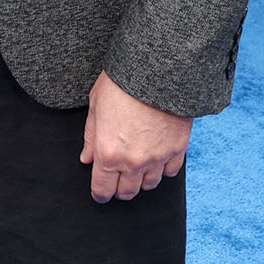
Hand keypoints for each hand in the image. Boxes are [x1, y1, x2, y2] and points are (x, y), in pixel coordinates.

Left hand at [80, 71, 190, 202]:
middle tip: (117, 180)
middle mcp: (133, 162)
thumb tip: (87, 158)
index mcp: (108, 152)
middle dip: (119, 189)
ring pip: (149, 185)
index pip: (102, 189)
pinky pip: (169, 172)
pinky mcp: (176, 149)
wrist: (155, 69)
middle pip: (127, 192)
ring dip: (141, 180)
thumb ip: (91, 136)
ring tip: (136, 167)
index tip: (99, 193)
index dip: (99, 194)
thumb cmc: (121, 82)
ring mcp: (157, 158)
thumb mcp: (96, 105)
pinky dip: (162, 169)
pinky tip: (156, 158)